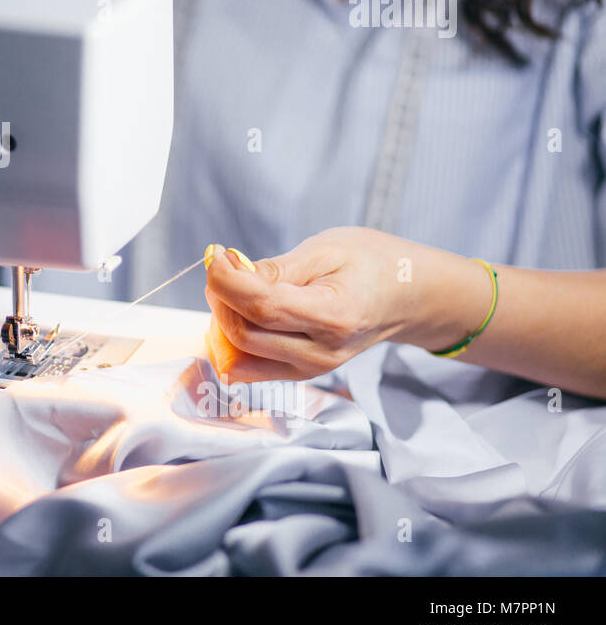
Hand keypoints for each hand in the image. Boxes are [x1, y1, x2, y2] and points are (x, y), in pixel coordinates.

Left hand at [202, 227, 426, 381]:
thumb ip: (276, 269)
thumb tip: (228, 273)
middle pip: (243, 334)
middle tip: (224, 265)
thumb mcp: (326, 250)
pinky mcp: (300, 374)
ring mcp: (311, 370)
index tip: (216, 255)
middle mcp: (322, 354)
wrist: (407, 296)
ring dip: (223, 318)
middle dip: (220, 297)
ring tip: (235, 285)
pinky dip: (233, 338)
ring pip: (240, 355)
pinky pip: (249, 366)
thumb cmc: (372, 263)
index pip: (261, 307)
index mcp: (335, 317)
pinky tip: (241, 309)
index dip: (226, 280)